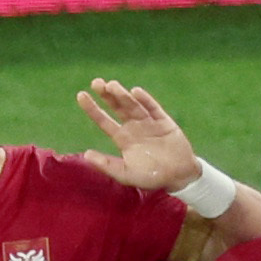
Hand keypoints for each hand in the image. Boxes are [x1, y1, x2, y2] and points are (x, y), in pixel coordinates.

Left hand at [74, 79, 199, 196]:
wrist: (179, 176)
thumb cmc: (151, 177)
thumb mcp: (126, 174)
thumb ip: (107, 165)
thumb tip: (86, 155)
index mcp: (123, 139)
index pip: (104, 121)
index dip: (93, 109)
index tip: (81, 95)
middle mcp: (134, 128)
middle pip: (117, 108)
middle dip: (107, 95)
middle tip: (96, 82)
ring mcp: (149, 123)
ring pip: (133, 105)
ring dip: (123, 95)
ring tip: (112, 86)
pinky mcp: (164, 121)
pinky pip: (153, 108)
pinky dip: (145, 100)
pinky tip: (135, 92)